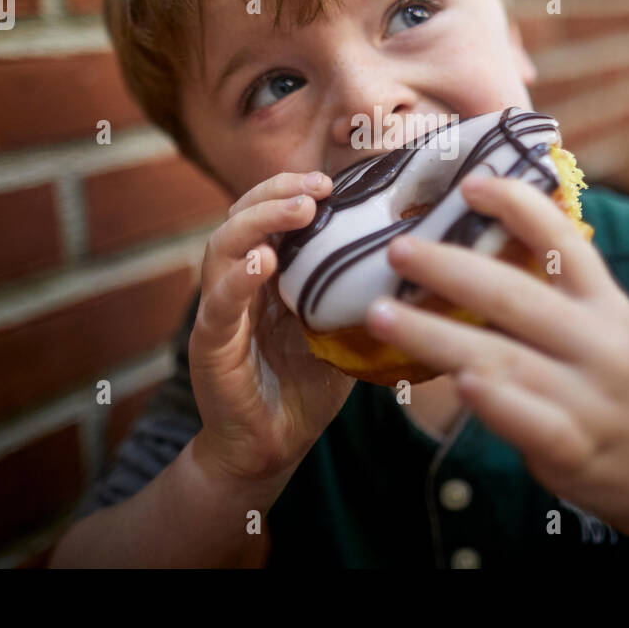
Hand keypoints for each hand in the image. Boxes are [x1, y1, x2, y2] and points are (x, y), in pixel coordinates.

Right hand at [190, 171, 356, 484]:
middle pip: (240, 215)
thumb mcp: (340, 328)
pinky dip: (237, 280)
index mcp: (266, 273)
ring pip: (222, 247)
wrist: (271, 446)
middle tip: (318, 186)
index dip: (292, 189)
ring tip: (299, 210)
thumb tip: (417, 261)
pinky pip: (220, 305)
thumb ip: (358, 293)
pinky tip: (263, 264)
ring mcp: (220, 311)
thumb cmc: (306, 384)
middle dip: (277, 192)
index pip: (267, 212)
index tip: (332, 181)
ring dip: (260, 222)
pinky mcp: (211, 345)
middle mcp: (237, 282)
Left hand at [362, 173, 628, 546]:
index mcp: (604, 302)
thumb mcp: (605, 325)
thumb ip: (552, 292)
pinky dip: (494, 402)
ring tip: (379, 315)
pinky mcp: (575, 449)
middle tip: (395, 249)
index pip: (562, 241)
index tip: (469, 181)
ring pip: (505, 359)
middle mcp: (598, 342)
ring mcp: (589, 397)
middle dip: (450, 268)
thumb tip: (470, 246)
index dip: (517, 206)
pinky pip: (529, 422)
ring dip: (436, 334)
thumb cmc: (623, 383)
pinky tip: (457, 383)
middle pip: (517, 296)